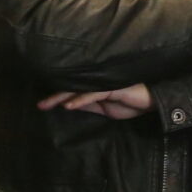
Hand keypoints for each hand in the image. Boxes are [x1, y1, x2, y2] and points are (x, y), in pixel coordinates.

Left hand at [37, 83, 151, 120]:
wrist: (152, 103)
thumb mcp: (105, 109)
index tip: (41, 105)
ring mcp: (104, 83)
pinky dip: (80, 99)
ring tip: (48, 105)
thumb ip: (88, 105)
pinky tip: (69, 106)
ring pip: (79, 89)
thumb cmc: (130, 104)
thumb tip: (68, 105)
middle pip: (71, 88)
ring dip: (62, 97)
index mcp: (94, 87)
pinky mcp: (113, 87)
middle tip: (39, 105)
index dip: (56, 97)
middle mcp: (97, 82)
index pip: (72, 91)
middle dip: (54, 97)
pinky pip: (93, 94)